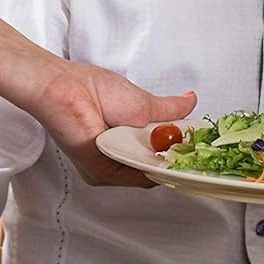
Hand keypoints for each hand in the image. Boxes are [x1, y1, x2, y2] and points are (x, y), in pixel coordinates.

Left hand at [32, 63, 196, 187]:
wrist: (64, 88)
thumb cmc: (92, 88)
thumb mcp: (142, 102)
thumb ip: (168, 110)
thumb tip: (191, 101)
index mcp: (127, 142)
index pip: (160, 156)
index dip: (179, 152)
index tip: (198, 146)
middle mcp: (118, 158)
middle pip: (155, 168)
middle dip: (172, 156)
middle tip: (188, 144)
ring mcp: (109, 167)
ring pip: (146, 173)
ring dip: (157, 156)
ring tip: (161, 136)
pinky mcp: (100, 171)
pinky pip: (131, 175)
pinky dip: (143, 161)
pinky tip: (145, 145)